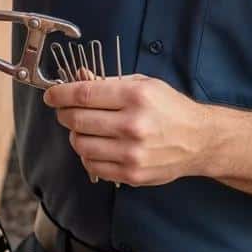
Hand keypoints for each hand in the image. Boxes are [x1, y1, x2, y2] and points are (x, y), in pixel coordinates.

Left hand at [43, 75, 206, 186]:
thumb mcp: (146, 85)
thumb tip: (78, 79)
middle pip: (78, 119)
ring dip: (76, 135)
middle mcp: (133, 124)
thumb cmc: (171, 110)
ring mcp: (132, 152)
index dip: (61, 94)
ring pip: (81, 144)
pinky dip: (88, 155)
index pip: (85, 94)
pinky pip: (92, 165)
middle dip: (65, 114)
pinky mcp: (131, 172)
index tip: (52, 95)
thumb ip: (111, 82)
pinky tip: (99, 146)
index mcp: (137, 96)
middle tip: (65, 111)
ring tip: (86, 129)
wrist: (199, 140)